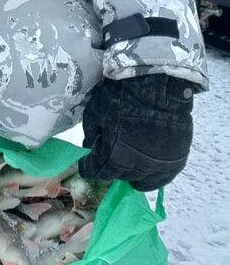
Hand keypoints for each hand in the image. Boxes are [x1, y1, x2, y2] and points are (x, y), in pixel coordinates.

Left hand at [78, 74, 194, 191]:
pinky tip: (149, 161)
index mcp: (113, 158)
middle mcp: (137, 168)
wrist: (157, 83)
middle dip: (111, 167)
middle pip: (119, 176)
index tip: (87, 163)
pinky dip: (154, 172)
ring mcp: (159, 165)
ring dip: (134, 172)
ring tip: (131, 160)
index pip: (96, 172)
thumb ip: (91, 135)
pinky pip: (164, 176)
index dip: (89, 167)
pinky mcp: (177, 159)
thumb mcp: (94, 113)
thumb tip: (93, 146)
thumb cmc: (121, 95)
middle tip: (111, 153)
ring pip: (143, 181)